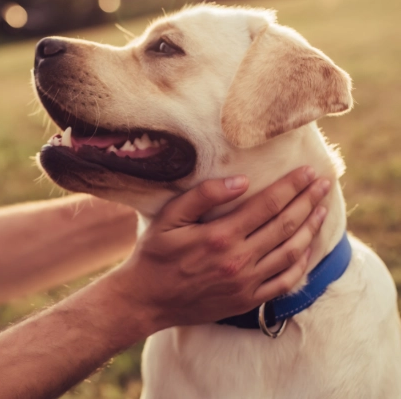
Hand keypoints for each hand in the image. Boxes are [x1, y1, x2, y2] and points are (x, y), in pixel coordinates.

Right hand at [108, 166, 330, 330]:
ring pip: (291, 252)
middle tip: (324, 183)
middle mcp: (238, 260)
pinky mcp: (247, 300)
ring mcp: (246, 283)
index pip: (268, 204)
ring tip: (322, 209)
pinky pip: (285, 281)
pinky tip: (308, 247)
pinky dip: (302, 263)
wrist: (146, 300)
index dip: (292, 186)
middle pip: (285, 225)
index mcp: (220, 236)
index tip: (308, 171)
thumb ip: (203, 196)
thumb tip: (241, 181)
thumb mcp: (169, 218)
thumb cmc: (154, 254)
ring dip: (311, 228)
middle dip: (308, 201)